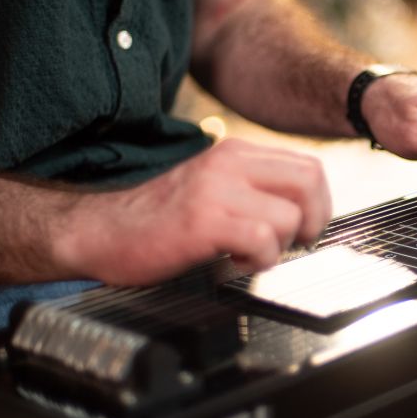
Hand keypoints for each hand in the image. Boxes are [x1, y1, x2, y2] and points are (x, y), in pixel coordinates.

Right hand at [55, 139, 331, 284]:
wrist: (97, 230)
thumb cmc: (157, 219)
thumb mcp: (213, 188)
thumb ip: (253, 190)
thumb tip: (303, 214)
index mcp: (235, 154)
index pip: (309, 168)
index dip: (319, 205)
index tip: (304, 230)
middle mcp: (229, 164)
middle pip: (310, 183)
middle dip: (312, 222)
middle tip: (292, 244)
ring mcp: (215, 190)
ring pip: (288, 215)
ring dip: (279, 246)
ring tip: (249, 255)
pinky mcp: (202, 220)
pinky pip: (261, 239)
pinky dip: (258, 261)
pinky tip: (233, 263)